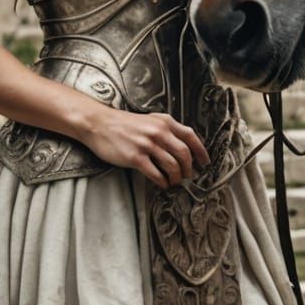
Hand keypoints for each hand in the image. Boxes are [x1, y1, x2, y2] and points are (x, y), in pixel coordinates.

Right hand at [83, 107, 212, 187]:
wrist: (99, 124)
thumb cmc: (124, 124)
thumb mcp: (149, 120)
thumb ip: (166, 130)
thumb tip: (183, 147)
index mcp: (165, 122)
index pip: (191, 137)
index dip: (201, 152)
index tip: (205, 163)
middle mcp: (158, 132)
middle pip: (184, 154)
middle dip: (189, 169)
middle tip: (188, 177)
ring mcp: (147, 144)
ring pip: (172, 166)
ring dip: (176, 178)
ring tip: (174, 182)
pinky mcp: (135, 157)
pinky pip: (156, 174)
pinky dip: (162, 182)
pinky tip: (162, 184)